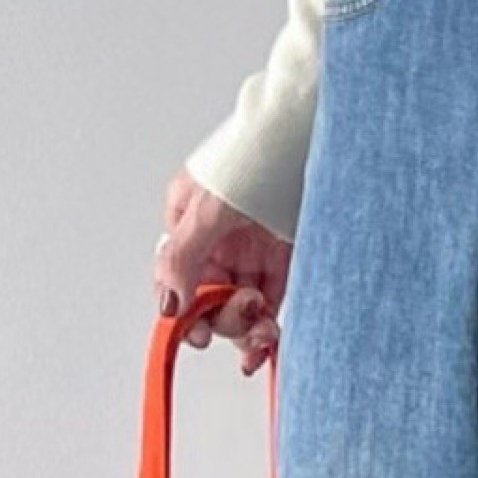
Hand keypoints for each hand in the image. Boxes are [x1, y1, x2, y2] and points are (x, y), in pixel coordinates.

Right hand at [153, 172, 290, 375]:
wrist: (307, 133)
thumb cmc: (255, 154)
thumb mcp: (208, 207)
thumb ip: (184, 257)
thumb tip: (169, 305)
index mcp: (188, 224)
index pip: (177, 281)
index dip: (187, 312)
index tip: (200, 334)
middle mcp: (215, 241)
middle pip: (209, 299)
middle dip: (224, 317)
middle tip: (244, 311)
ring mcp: (249, 251)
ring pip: (240, 306)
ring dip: (248, 328)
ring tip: (263, 332)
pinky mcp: (282, 259)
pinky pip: (269, 301)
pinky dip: (267, 325)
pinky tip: (267, 344)